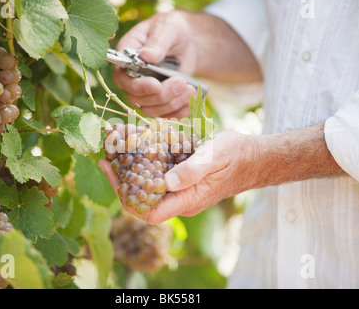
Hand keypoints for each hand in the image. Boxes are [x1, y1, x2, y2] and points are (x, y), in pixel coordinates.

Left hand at [98, 131, 259, 223]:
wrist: (253, 158)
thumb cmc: (236, 157)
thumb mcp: (215, 158)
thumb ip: (192, 171)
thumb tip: (167, 182)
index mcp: (187, 200)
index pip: (150, 212)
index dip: (128, 199)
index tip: (114, 175)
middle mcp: (180, 199)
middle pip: (143, 199)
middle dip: (122, 180)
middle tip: (105, 158)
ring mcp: (180, 190)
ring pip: (148, 186)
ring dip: (130, 169)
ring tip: (114, 149)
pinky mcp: (181, 180)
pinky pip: (158, 176)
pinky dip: (144, 162)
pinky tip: (135, 146)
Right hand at [113, 11, 196, 118]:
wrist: (185, 42)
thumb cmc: (171, 29)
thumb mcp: (168, 29)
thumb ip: (158, 42)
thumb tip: (146, 56)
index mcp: (126, 57)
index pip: (123, 79)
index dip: (139, 86)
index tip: (156, 85)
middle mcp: (130, 78)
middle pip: (138, 99)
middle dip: (162, 95)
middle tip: (182, 83)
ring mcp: (144, 92)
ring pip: (152, 110)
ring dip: (172, 104)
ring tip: (191, 89)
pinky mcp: (158, 101)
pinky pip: (165, 115)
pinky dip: (179, 113)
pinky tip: (191, 103)